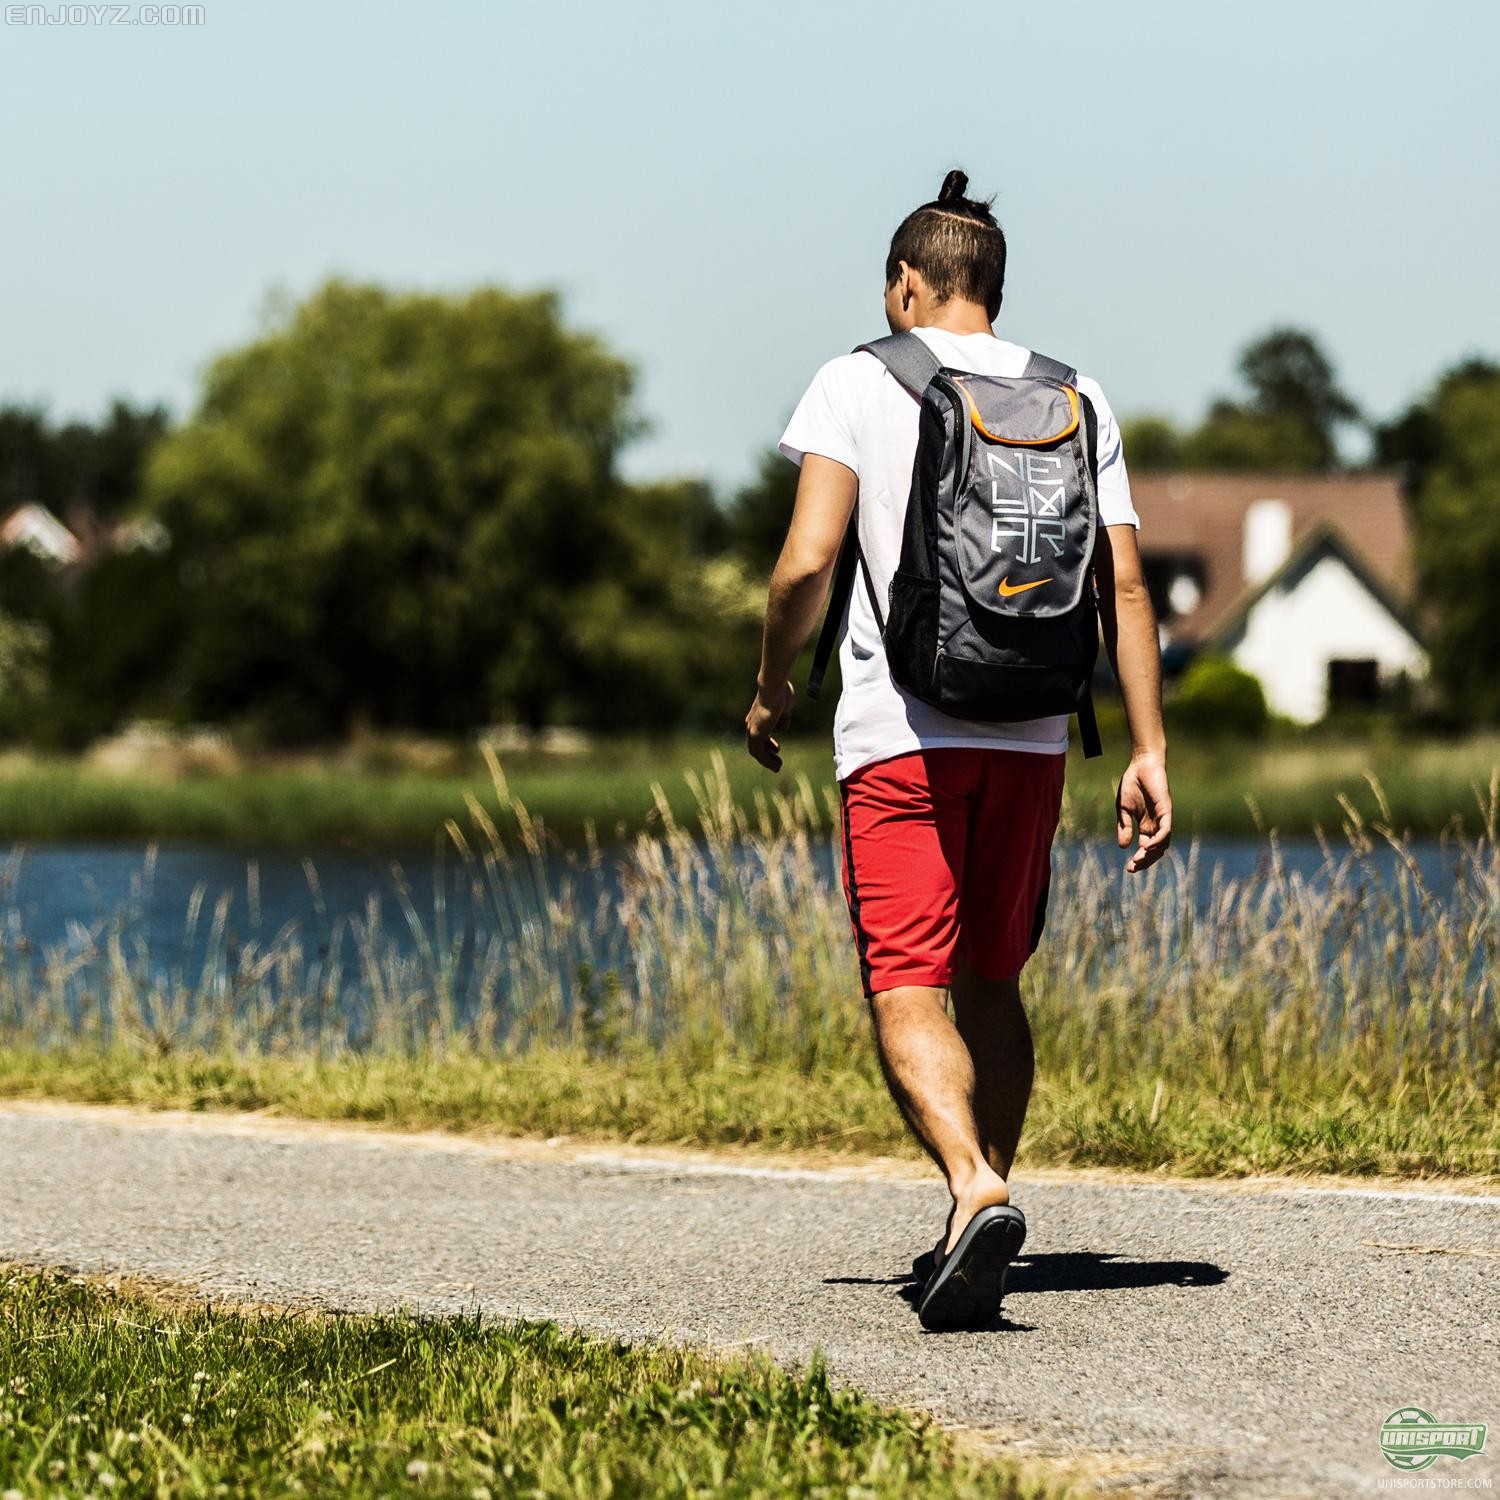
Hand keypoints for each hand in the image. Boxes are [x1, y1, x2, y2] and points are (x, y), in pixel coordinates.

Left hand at [745, 679, 793, 771]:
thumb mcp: (785, 707)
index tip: (777, 749)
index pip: (760, 733)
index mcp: (758, 716)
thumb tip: (782, 728)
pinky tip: (775, 766)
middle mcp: (753, 723)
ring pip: (756, 751)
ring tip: (778, 768)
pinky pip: (759, 753)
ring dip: (767, 760)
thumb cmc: (780, 693)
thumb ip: (783, 718)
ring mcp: (753, 729)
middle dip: (767, 753)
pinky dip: (766, 761)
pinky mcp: (755, 735)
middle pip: (757, 743)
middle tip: (777, 763)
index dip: (768, 743)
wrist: (773, 688)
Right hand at [1116, 752, 1171, 873]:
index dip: (1139, 860)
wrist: (1141, 764)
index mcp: (1146, 825)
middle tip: (1132, 868)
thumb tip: (1123, 846)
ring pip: (1163, 843)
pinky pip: (1166, 830)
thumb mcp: (1123, 809)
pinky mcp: (1166, 811)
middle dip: (1145, 861)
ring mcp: (1162, 818)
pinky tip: (1147, 846)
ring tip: (1138, 859)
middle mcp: (1156, 825)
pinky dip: (1158, 841)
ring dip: (1152, 854)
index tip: (1128, 869)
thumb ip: (1124, 826)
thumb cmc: (1132, 783)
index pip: (1145, 848)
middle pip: (1155, 850)